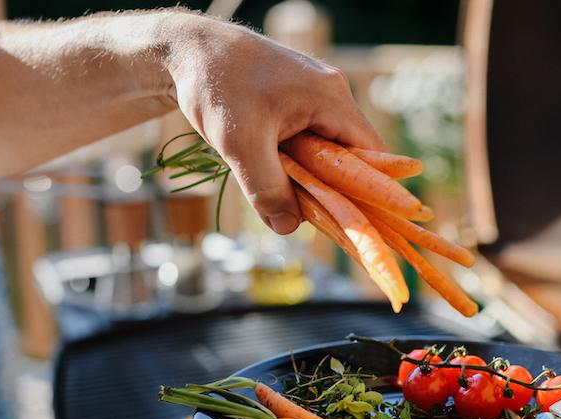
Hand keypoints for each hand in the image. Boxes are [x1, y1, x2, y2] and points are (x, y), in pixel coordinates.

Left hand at [166, 16, 384, 234]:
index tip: (354, 223)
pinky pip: (307, 140)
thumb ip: (266, 188)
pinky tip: (272, 174)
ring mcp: (313, 95)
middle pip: (350, 155)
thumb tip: (289, 227)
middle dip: (332, 189)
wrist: (188, 50)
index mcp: (331, 98)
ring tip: (285, 197)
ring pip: (325, 150)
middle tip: (308, 216)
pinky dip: (295, 163)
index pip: (372, 154)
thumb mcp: (239, 144)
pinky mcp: (294, 100)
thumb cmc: (216, 86)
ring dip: (308, 177)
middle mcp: (330, 94)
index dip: (368, 192)